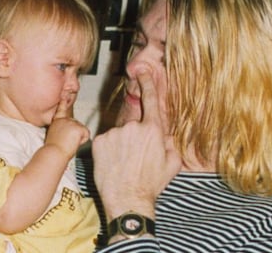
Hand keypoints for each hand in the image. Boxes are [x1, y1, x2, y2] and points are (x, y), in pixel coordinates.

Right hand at [45, 97, 88, 159]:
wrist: (54, 153)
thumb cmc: (53, 149)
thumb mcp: (54, 135)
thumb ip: (62, 130)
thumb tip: (69, 132)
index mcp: (57, 121)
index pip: (61, 109)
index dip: (64, 101)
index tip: (65, 93)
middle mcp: (64, 119)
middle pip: (78, 125)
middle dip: (76, 134)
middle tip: (66, 142)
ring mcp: (72, 122)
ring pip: (82, 130)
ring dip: (78, 138)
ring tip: (68, 142)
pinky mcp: (78, 127)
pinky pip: (86, 135)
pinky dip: (82, 141)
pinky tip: (73, 143)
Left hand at [92, 71, 181, 221]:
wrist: (127, 199)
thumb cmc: (152, 184)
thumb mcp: (172, 163)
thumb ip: (170, 142)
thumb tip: (163, 133)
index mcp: (152, 129)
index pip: (150, 100)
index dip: (147, 84)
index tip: (143, 72)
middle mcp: (132, 127)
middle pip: (134, 123)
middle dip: (135, 135)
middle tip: (136, 157)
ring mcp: (114, 133)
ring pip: (119, 133)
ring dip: (121, 143)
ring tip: (124, 163)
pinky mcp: (99, 141)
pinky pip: (106, 140)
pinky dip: (109, 148)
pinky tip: (113, 163)